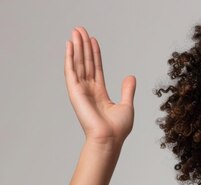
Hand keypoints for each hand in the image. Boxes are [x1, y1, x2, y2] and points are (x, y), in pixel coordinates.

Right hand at [65, 27, 135, 148]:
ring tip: (76, 31)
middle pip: (85, 63)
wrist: (110, 139)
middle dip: (83, 46)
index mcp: (100, 93)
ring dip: (77, 47)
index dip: (95, 54)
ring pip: (78, 64)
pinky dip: (70, 58)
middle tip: (81, 29)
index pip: (96, 69)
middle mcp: (89, 90)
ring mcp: (81, 91)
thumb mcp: (127, 105)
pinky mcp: (75, 92)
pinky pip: (71, 71)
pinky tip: (70, 45)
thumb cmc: (118, 129)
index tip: (93, 40)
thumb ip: (127, 90)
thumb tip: (131, 76)